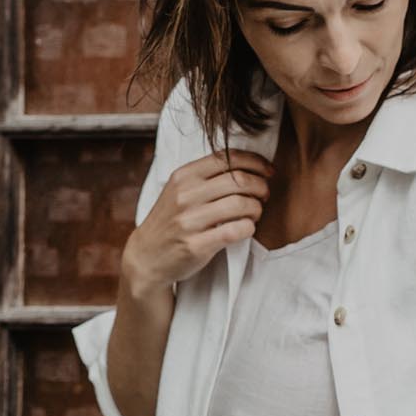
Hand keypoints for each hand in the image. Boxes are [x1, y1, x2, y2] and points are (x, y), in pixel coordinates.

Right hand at [121, 149, 273, 298]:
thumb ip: (206, 177)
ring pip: (241, 204)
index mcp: (183, 176)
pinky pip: (236, 231)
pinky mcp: (196, 245)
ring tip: (255, 213)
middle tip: (264, 195)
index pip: (228, 157)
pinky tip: (246, 228)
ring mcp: (189, 221)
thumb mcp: (179, 190)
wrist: (146, 257)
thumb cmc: (170, 221)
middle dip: (261, 186)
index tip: (268, 171)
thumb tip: (249, 166)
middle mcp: (185, 195)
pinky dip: (249, 228)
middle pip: (239, 180)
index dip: (256, 162)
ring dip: (257, 208)